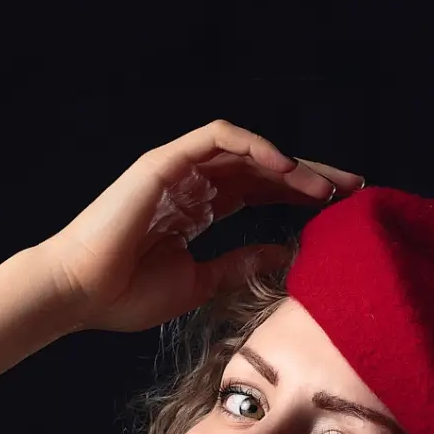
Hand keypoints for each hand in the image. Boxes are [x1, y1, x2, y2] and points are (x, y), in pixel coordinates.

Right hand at [39, 119, 363, 334]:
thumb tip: (285, 255)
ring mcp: (178, 169)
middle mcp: (192, 184)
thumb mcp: (201, 283)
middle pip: (263, 168)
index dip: (300, 197)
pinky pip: (217, 138)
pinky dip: (254, 146)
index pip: (261, 192)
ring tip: (326, 186)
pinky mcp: (164, 162)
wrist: (79, 294)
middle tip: (354, 189)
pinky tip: (285, 167)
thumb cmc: (126, 296)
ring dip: (290, 164)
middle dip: (310, 176)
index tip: (341, 211)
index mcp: (198, 209)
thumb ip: (240, 264)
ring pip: (247, 150)